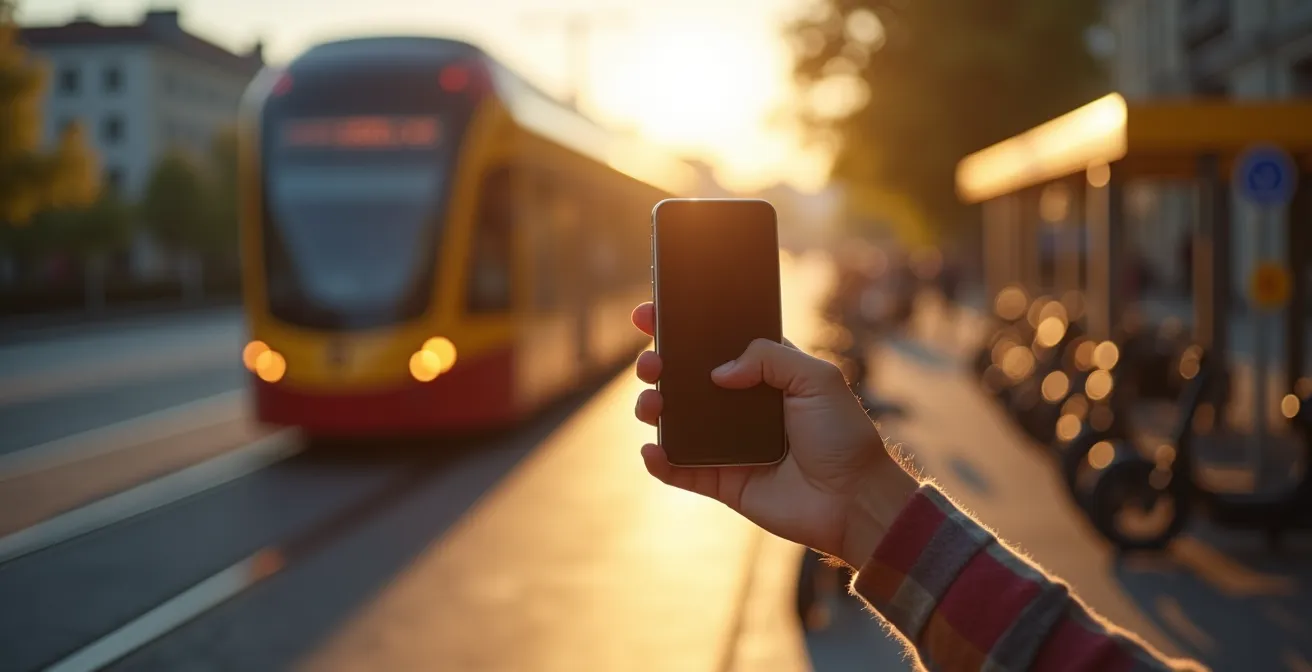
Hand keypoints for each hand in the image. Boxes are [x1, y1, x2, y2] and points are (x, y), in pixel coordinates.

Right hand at [630, 303, 918, 566]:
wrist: (854, 499)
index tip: (650, 314)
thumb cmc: (844, 436)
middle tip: (651, 361)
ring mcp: (726, 444)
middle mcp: (738, 406)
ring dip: (651, 407)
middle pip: (684, 379)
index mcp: (762, 374)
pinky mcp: (721, 481)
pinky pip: (679, 470)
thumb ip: (769, 357)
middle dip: (657, 364)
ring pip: (673, 421)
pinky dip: (659, 461)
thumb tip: (718, 371)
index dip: (682, 327)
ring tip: (651, 403)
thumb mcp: (817, 378)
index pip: (715, 343)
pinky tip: (652, 450)